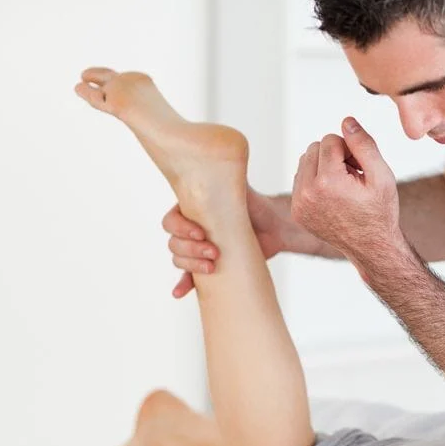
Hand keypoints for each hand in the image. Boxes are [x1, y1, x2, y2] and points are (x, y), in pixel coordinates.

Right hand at [165, 186, 286, 297]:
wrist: (273, 227)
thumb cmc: (254, 205)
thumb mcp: (236, 188)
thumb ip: (223, 175)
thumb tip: (219, 153)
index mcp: (190, 210)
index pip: (171, 221)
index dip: (181, 229)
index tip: (201, 233)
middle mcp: (190, 229)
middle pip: (173, 243)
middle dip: (191, 250)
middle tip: (214, 251)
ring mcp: (198, 248)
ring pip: (179, 259)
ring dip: (191, 266)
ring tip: (213, 266)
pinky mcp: (207, 264)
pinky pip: (188, 277)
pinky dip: (183, 285)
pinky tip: (180, 292)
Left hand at [290, 117, 402, 265]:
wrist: (372, 247)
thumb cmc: (380, 211)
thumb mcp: (381, 175)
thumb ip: (363, 145)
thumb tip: (346, 122)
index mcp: (327, 182)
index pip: (330, 140)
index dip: (350, 149)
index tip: (360, 167)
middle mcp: (307, 193)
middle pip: (314, 148)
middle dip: (334, 155)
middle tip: (353, 175)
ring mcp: (299, 204)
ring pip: (305, 161)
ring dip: (324, 166)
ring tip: (344, 185)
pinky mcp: (297, 211)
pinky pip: (301, 179)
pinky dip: (316, 181)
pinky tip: (334, 195)